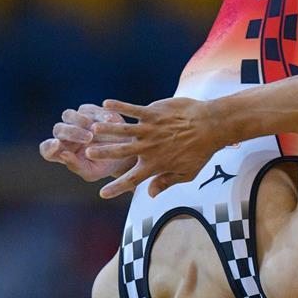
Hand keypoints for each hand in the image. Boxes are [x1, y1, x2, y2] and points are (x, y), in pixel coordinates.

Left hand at [39, 104, 135, 181]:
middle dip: (72, 133)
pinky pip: (88, 109)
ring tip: (95, 130)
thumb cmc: (106, 165)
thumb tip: (62, 154)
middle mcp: (66, 135)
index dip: (49, 147)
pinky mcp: (90, 110)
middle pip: (58, 129)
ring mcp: (76, 121)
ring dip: (79, 121)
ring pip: (67, 115)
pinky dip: (98, 114)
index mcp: (63, 152)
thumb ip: (76, 166)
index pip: (46, 149)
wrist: (126, 151)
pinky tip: (110, 121)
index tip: (57, 145)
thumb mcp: (93, 172)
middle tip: (88, 138)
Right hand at [84, 97, 216, 198]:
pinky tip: (106, 103)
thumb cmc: (200, 151)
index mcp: (156, 164)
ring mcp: (150, 129)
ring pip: (123, 130)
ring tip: (92, 129)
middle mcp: (149, 148)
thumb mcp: (187, 173)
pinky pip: (133, 109)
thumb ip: (166, 182)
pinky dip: (120, 106)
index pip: (132, 179)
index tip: (103, 194)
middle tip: (87, 153)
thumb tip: (152, 194)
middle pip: (121, 153)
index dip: (117, 188)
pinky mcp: (154, 113)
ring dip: (107, 129)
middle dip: (104, 153)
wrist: (211, 125)